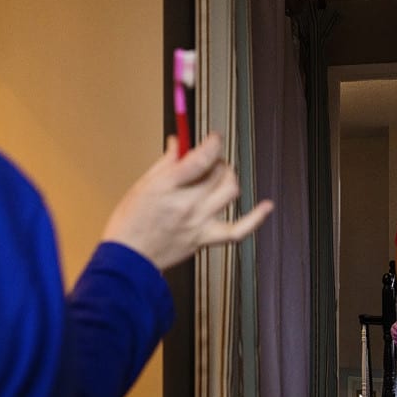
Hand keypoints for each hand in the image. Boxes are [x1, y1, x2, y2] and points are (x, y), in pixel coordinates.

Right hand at [102, 133, 273, 270]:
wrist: (130, 259)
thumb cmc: (130, 222)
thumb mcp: (143, 185)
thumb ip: (165, 163)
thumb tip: (178, 143)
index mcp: (168, 186)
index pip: (201, 158)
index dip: (213, 142)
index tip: (213, 138)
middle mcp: (187, 204)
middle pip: (218, 172)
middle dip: (216, 160)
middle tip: (208, 161)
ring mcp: (199, 222)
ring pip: (230, 192)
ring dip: (229, 178)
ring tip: (220, 177)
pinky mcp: (205, 239)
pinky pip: (238, 231)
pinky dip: (256, 218)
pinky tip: (267, 206)